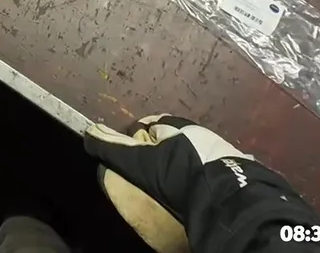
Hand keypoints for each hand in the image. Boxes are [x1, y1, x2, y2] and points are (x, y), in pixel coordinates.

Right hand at [84, 115, 319, 252]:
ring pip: (188, 154)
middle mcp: (194, 129)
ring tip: (172, 189)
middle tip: (149, 178)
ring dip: (179, 167)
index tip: (129, 164)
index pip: (142, 128)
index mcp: (170, 122)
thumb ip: (114, 147)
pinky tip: (193, 193)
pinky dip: (197, 178)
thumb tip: (89, 131)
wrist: (225, 196)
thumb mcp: (139, 162)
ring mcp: (214, 146)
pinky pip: (206, 169)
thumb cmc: (177, 173)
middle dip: (157, 155)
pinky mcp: (229, 165)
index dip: (132, 143)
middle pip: (166, 141)